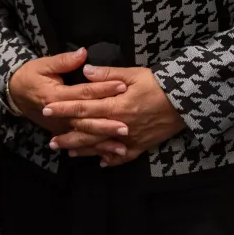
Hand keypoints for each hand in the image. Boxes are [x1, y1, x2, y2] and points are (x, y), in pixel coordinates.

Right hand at [8, 48, 127, 152]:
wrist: (14, 93)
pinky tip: (107, 156)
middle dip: (106, 124)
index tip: (122, 86)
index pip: (84, 93)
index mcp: (56, 95)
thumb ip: (64, 61)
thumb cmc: (30, 76)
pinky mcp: (61, 132)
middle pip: (86, 120)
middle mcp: (58, 115)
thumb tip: (83, 54)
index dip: (103, 89)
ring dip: (102, 143)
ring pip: (83, 136)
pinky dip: (93, 151)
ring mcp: (59, 126)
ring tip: (122, 147)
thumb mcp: (43, 64)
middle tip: (126, 127)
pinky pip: (79, 144)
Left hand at [43, 66, 185, 166]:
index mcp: (116, 105)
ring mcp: (130, 138)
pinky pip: (124, 156)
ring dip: (84, 150)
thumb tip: (86, 71)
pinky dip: (112, 160)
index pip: (83, 108)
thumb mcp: (134, 74)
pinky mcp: (142, 145)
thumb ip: (108, 75)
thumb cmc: (160, 84)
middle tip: (50, 141)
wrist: (187, 101)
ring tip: (68, 152)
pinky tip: (102, 163)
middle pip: (88, 132)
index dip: (63, 109)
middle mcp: (120, 125)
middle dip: (68, 136)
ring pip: (102, 147)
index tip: (46, 109)